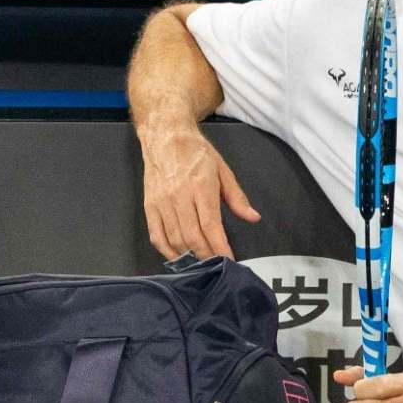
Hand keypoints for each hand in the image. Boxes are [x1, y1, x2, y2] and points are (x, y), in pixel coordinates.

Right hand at [139, 125, 260, 259]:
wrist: (165, 137)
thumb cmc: (196, 153)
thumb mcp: (223, 170)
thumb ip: (237, 197)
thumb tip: (253, 217)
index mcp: (200, 186)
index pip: (211, 226)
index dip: (220, 247)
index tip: (229, 260)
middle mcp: (179, 196)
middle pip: (192, 237)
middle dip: (207, 256)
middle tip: (217, 265)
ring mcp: (162, 203)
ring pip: (175, 239)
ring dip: (189, 256)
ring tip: (201, 263)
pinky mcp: (149, 206)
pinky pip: (157, 236)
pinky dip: (167, 251)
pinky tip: (179, 257)